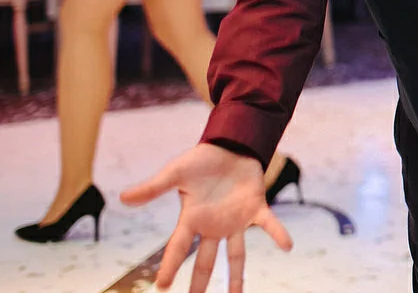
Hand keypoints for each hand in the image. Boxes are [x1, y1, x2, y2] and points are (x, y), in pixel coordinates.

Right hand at [121, 143, 292, 292]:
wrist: (229, 146)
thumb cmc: (201, 160)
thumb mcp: (175, 172)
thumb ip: (153, 187)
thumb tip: (123, 197)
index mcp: (192, 218)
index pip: (177, 247)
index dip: (170, 266)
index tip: (162, 286)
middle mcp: (213, 225)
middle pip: (205, 261)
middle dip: (200, 283)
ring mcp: (235, 219)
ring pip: (236, 254)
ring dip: (237, 276)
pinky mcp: (255, 207)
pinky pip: (269, 224)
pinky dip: (278, 234)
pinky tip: (287, 247)